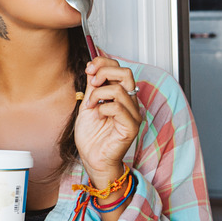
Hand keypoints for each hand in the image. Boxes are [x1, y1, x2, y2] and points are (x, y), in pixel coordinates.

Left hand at [74, 57, 141, 186]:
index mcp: (122, 95)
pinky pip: (118, 108)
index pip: (120, 68)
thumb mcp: (88, 103)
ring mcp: (133, 114)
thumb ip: (93, 86)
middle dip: (104, 72)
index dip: (103, 63)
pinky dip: (103, 108)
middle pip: (126, 73)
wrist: (91, 158)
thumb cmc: (91, 135)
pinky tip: (98, 115)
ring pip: (119, 90)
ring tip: (90, 106)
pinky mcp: (131, 127)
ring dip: (98, 94)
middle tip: (91, 83)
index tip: (89, 68)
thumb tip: (92, 67)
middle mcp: (130, 102)